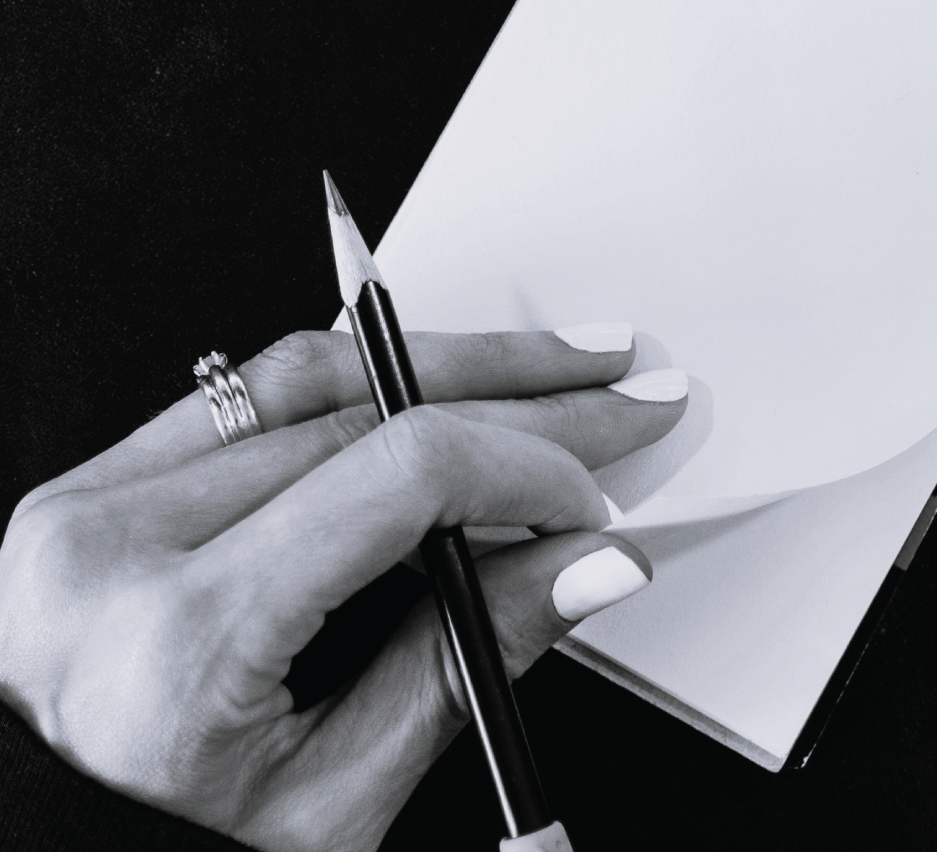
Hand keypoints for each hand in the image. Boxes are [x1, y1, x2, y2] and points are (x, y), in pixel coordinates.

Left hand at [0, 327, 685, 851]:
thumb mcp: (335, 803)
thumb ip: (468, 663)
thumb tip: (592, 562)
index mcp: (178, 637)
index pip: (397, 475)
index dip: (522, 467)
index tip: (593, 501)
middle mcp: (119, 546)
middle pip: (366, 409)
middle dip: (517, 397)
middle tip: (615, 393)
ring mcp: (94, 502)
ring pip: (310, 372)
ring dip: (447, 361)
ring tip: (550, 365)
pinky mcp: (96, 483)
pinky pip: (251, 393)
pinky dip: (360, 376)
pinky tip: (437, 371)